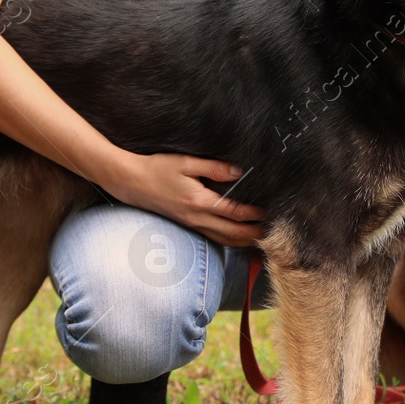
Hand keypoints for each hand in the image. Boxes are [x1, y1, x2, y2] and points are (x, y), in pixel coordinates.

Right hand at [106, 152, 266, 248]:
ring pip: (224, 239)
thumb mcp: (185, 162)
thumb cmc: (156, 168)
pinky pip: (213, 237)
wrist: (130, 181)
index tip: (271, 211)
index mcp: (199, 202)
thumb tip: (239, 171)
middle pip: (233, 232)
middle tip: (275, 231)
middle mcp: (196, 218)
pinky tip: (238, 237)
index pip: (235, 212)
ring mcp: (191, 224)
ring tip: (262, 238)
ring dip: (244, 241)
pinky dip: (229, 240)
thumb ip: (214, 168)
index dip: (255, 214)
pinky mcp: (187, 224)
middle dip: (255, 233)